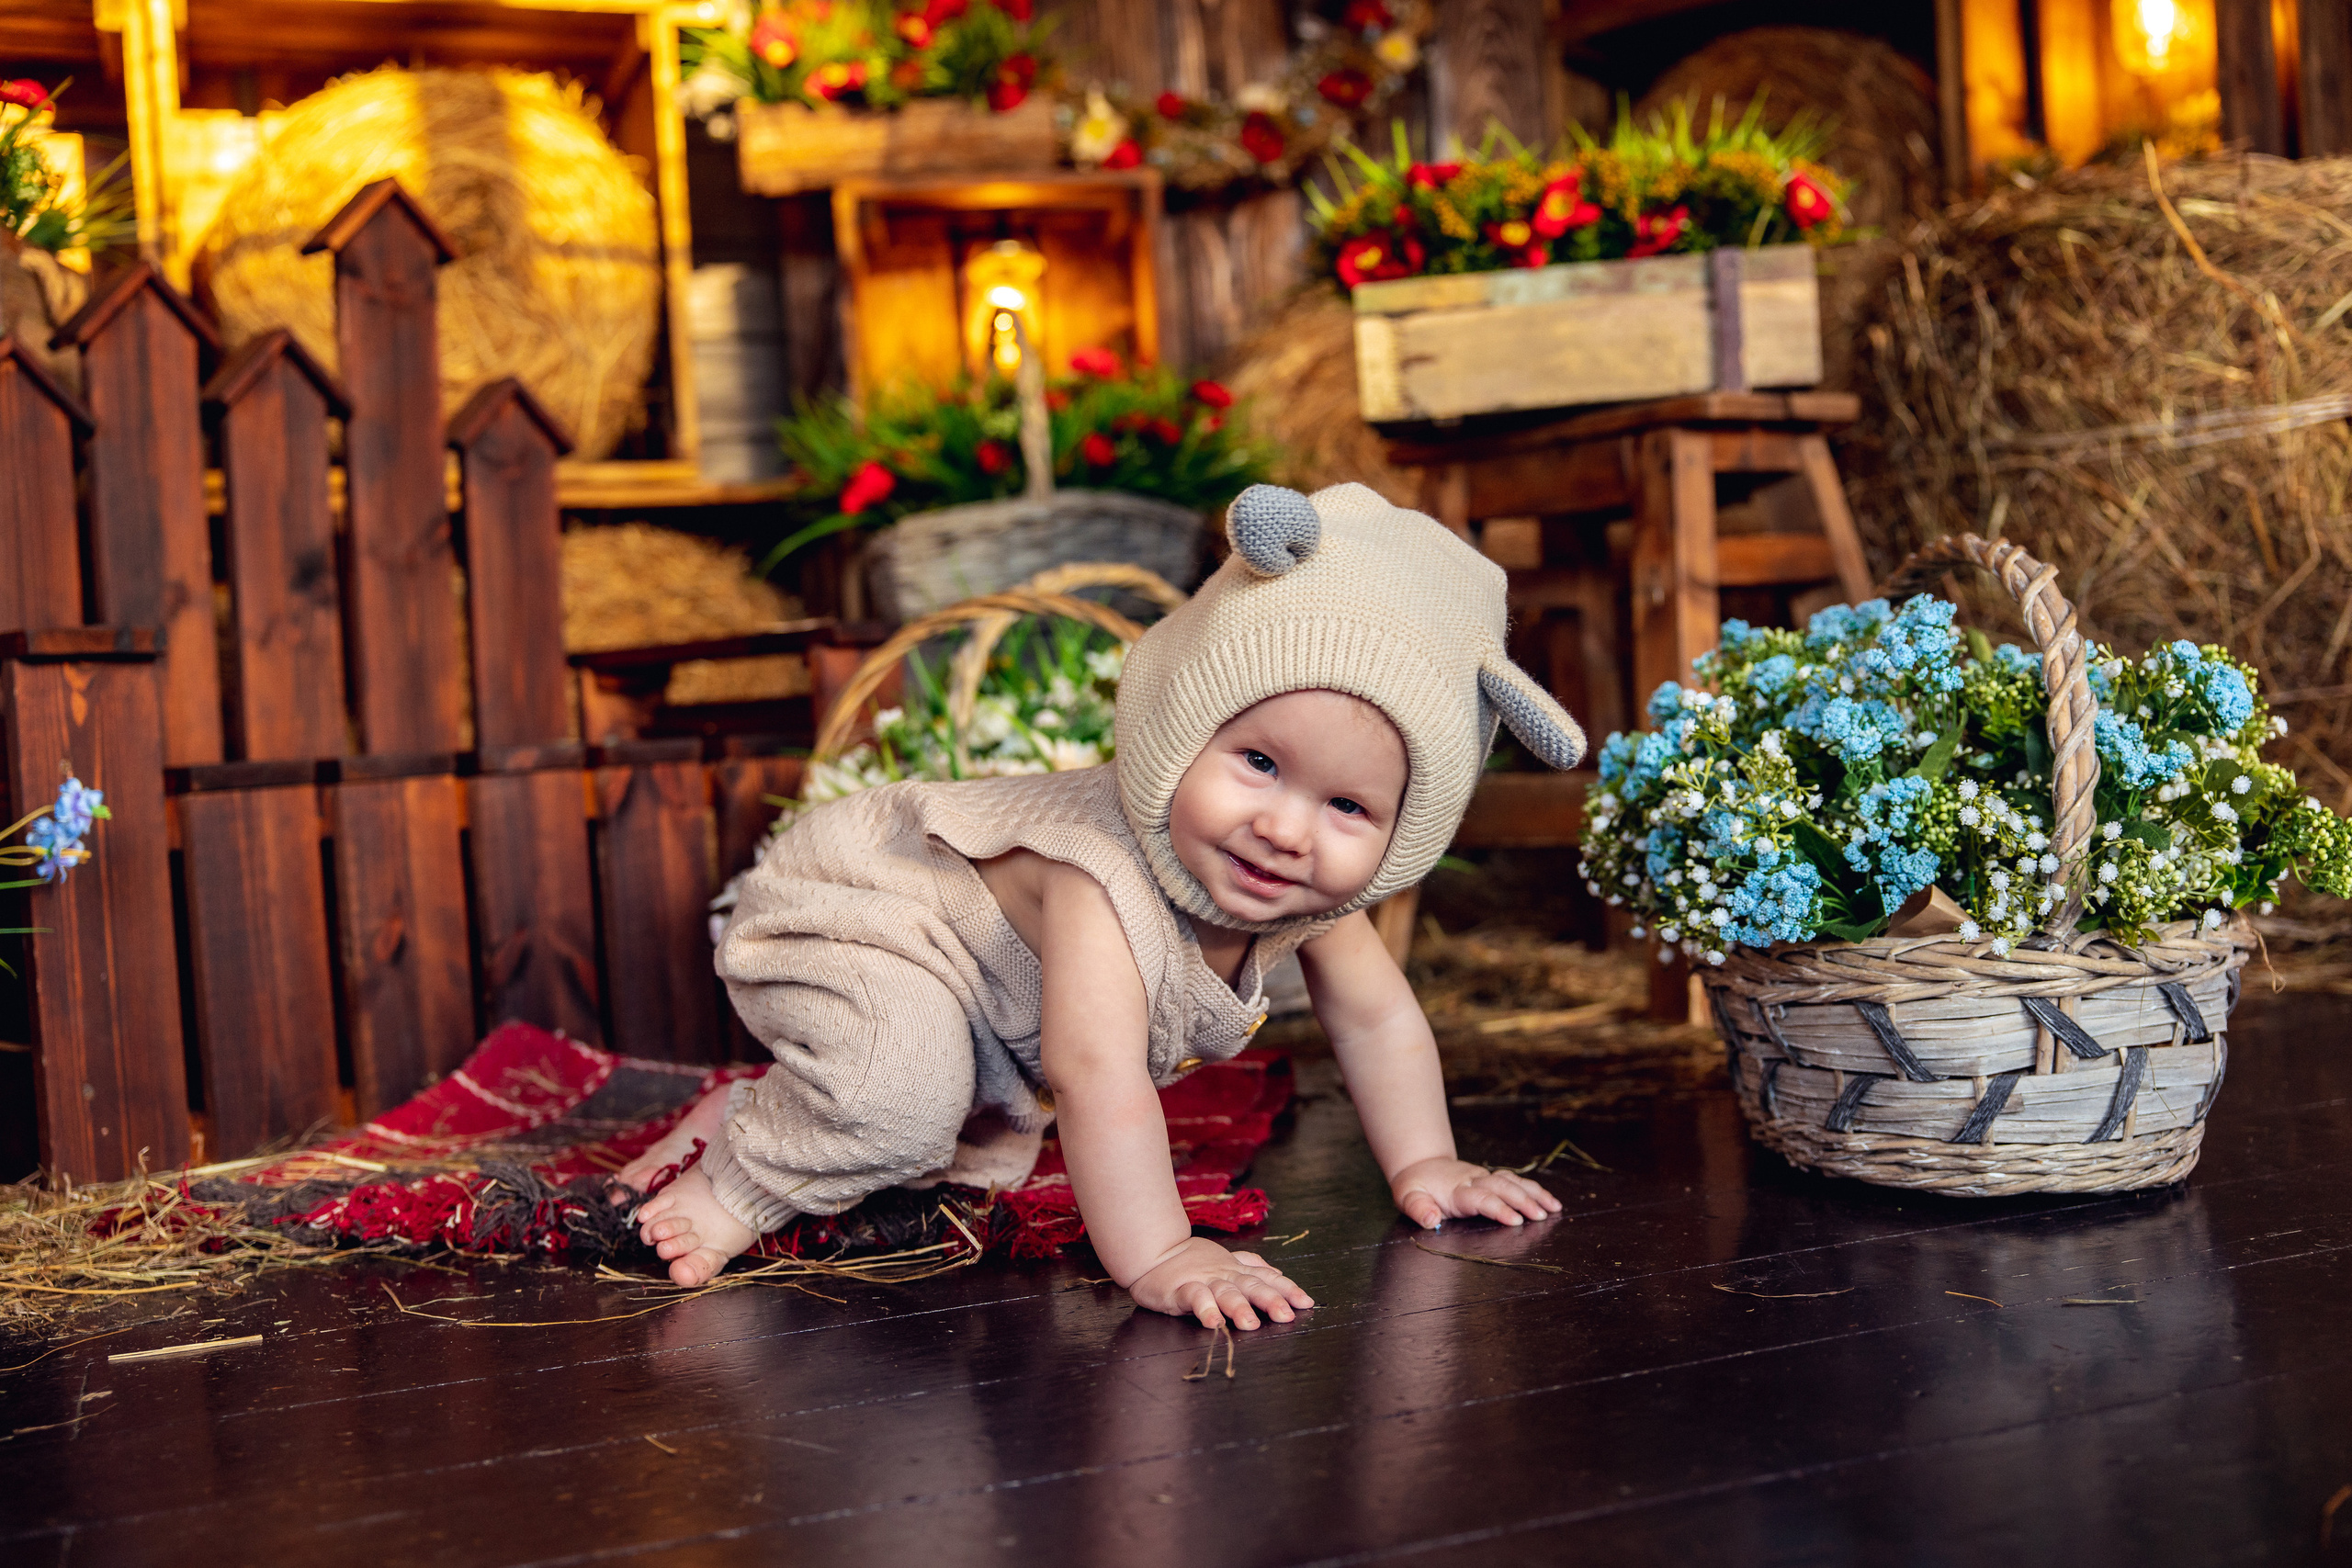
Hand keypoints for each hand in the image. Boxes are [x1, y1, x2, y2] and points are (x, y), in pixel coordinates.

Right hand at [1127, 1236, 1314, 1329]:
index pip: (1266, 1278)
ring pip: (1224, 1292)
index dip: (1287, 1289)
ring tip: (1250, 1324)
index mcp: (1235, 1270)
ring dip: (1238, 1307)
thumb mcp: (1224, 1260)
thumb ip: (1250, 1265)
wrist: (1152, 1252)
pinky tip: (1213, 1323)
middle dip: (1270, 1300)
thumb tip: (1278, 1272)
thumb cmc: (1189, 1259)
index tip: (1306, 1303)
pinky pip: (1194, 1298)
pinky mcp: (1180, 1290)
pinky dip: (1204, 1309)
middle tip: (1286, 1316)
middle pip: (1250, 1286)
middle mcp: (1223, 1274)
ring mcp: (1202, 1281)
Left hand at [1390, 1156, 1561, 1230]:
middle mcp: (1475, 1181)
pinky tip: (1551, 1202)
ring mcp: (1484, 1178)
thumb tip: (1432, 1220)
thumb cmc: (1414, 1186)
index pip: (1481, 1198)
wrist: (1421, 1165)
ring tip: (1554, 1208)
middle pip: (1503, 1187)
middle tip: (1541, 1217)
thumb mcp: (1407, 1197)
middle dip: (1523, 1201)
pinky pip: (1516, 1181)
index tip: (1515, 1220)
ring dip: (1534, 1194)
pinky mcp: (1491, 1178)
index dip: (1498, 1208)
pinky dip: (1535, 1190)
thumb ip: (1419, 1209)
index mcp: (1456, 1190)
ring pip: (1513, 1181)